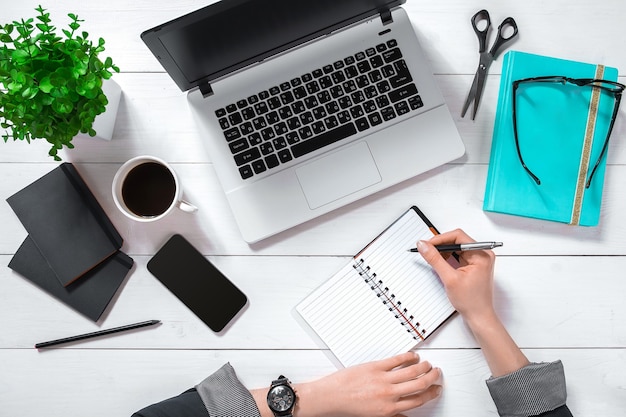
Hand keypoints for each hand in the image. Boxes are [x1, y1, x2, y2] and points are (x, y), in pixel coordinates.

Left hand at [295, 351, 441, 416]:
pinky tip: (413, 356)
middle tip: (437, 373)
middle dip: (432, 378)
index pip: (418, 400)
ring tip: (428, 364)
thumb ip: (391, 414)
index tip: (436, 389)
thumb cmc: (348, 407)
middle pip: (419, 385)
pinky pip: (396, 360)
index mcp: (389, 410)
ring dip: (424, 367)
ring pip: (412, 371)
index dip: (431, 394)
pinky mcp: (375, 367)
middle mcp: (389, 395)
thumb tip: (403, 414)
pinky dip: (408, 356)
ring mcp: (383, 379)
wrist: (331, 397)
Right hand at [417, 229, 528, 376]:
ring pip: (457, 247)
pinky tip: (441, 264)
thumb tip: (424, 246)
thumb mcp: (449, 278)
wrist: (479, 316)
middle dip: (441, 245)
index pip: (458, 236)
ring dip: (444, 252)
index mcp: (481, 254)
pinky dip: (448, 258)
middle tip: (427, 251)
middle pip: (457, 240)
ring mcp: (479, 259)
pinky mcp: (474, 265)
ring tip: (434, 260)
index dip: (440, 239)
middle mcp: (482, 254)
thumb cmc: (471, 301)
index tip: (427, 244)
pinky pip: (459, 255)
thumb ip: (435, 259)